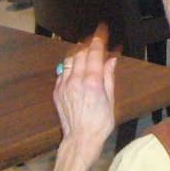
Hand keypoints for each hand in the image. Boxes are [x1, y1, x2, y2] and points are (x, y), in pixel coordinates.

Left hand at [52, 26, 117, 170]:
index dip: (99, 39)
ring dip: (77, 52)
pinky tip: (75, 65)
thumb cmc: (99, 123)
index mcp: (93, 82)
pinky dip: (69, 65)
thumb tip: (111, 59)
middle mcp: (77, 80)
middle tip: (95, 40)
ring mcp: (65, 85)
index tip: (102, 31)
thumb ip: (108, 76)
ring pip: (69, 60)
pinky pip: (62, 71)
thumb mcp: (110, 100)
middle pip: (81, 53)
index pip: (94, 53)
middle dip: (89, 44)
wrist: (80, 139)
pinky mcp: (57, 91)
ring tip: (84, 49)